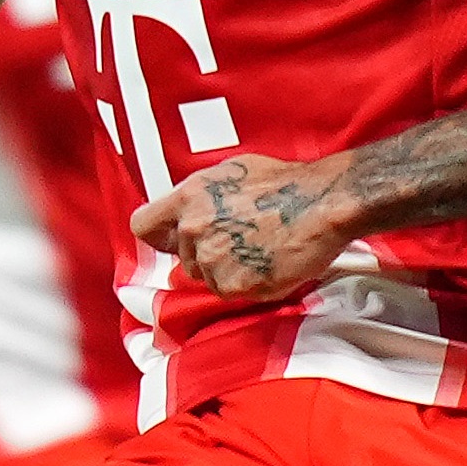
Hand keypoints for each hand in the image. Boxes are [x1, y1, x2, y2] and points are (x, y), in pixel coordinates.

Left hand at [131, 150, 362, 304]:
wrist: (323, 202)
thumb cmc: (284, 183)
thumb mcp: (230, 173)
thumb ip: (199, 197)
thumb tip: (185, 213)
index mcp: (189, 198)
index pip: (143, 226)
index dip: (160, 237)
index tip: (173, 241)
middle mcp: (194, 229)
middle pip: (184, 259)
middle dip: (208, 256)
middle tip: (242, 242)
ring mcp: (213, 258)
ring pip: (208, 279)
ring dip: (230, 272)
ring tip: (259, 250)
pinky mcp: (235, 283)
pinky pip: (232, 293)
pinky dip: (249, 285)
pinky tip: (268, 263)